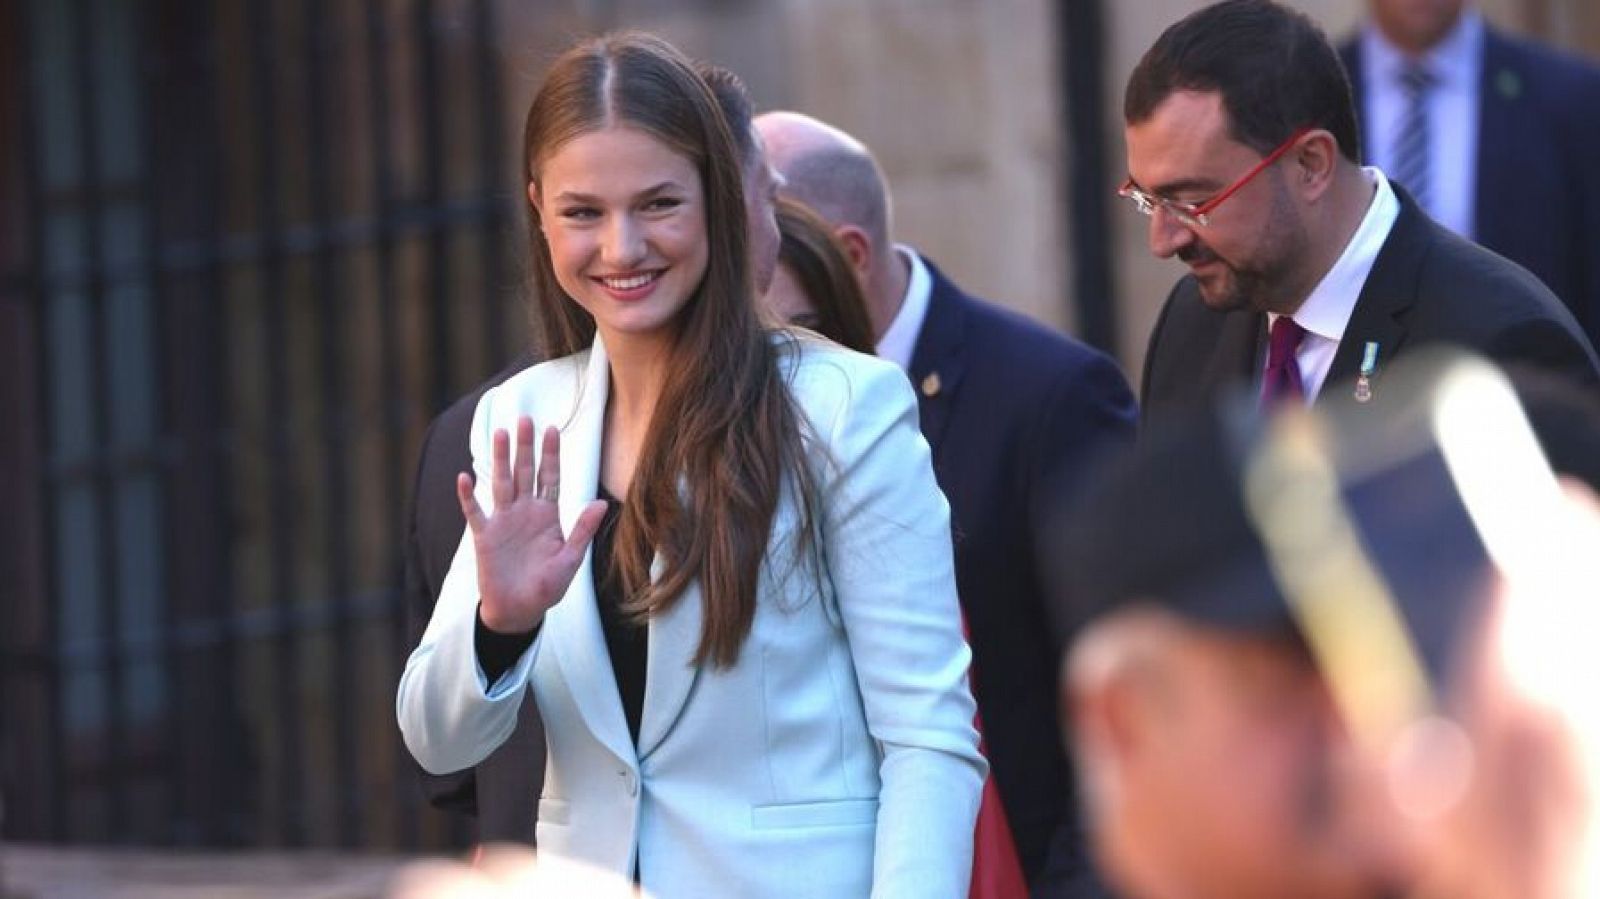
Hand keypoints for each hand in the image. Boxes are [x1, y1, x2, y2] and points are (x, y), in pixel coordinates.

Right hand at [457, 416, 608, 633]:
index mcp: (547, 515)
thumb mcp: (570, 559)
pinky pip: (475, 512)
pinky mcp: (484, 536)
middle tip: (524, 418)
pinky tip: (464, 477)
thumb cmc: (547, 587)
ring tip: (500, 433)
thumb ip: (582, 531)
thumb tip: (601, 503)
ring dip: (501, 459)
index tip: (552, 429)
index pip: (550, 478)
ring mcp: (503, 521)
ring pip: (502, 483)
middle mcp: (525, 512)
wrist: (519, 611)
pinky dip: (469, 496)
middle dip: (525, 446)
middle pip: (525, 472)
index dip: (551, 454)